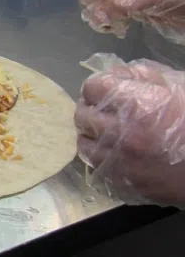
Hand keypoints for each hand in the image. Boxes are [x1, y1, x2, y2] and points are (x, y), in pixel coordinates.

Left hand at [76, 54, 184, 206]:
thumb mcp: (180, 86)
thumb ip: (145, 76)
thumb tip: (116, 75)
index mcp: (137, 105)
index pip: (93, 87)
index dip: (100, 84)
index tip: (108, 88)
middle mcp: (121, 134)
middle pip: (82, 114)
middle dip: (92, 107)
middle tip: (107, 108)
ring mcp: (117, 161)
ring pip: (83, 142)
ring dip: (93, 133)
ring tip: (110, 131)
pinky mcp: (119, 182)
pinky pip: (93, 166)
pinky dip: (100, 155)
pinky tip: (116, 151)